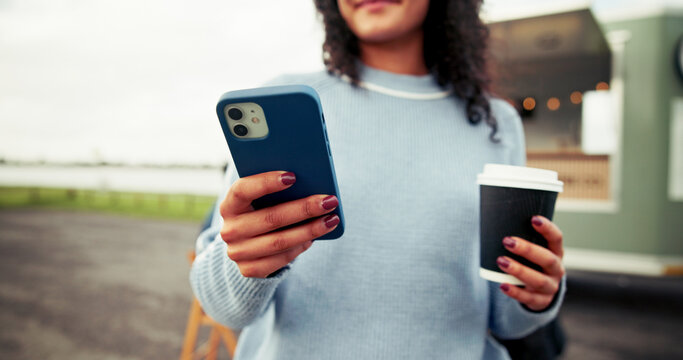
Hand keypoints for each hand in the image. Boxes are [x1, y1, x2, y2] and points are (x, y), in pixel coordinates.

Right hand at [219, 171, 339, 277]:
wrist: (246, 245)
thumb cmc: (260, 212)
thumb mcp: (260, 200)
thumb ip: (276, 191)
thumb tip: (309, 182)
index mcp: (229, 205)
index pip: (242, 190)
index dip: (266, 182)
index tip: (293, 176)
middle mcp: (229, 230)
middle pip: (271, 218)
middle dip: (304, 208)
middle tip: (329, 200)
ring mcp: (238, 252)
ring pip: (280, 241)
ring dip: (310, 230)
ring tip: (332, 219)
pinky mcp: (249, 269)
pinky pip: (282, 258)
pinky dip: (301, 246)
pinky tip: (315, 237)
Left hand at [496, 215, 564, 310]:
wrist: (540, 292)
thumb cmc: (531, 263)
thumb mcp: (532, 250)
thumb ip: (521, 236)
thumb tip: (493, 214)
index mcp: (556, 252)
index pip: (556, 239)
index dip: (547, 229)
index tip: (533, 218)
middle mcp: (557, 269)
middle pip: (547, 259)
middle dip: (527, 250)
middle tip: (507, 241)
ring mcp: (550, 287)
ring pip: (538, 280)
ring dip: (519, 270)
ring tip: (501, 261)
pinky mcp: (540, 301)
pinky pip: (528, 298)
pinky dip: (515, 292)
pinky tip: (502, 285)